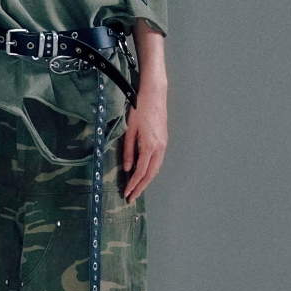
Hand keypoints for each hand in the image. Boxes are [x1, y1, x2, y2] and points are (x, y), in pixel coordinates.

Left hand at [121, 35, 167, 196]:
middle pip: (151, 174)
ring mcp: (164, 145)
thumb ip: (128, 151)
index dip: (133, 185)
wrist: (155, 93)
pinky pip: (158, 161)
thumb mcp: (130, 130)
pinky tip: (144, 173)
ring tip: (137, 188)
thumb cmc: (140, 109)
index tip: (126, 193)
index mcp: (150, 146)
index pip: (141, 172)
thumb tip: (127, 169)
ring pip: (156, 168)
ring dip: (146, 180)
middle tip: (131, 197)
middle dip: (141, 187)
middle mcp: (160, 148)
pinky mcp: (164, 141)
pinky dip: (151, 171)